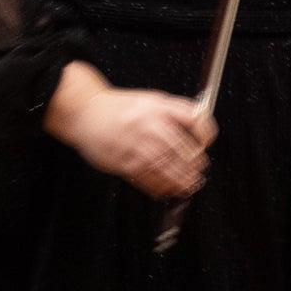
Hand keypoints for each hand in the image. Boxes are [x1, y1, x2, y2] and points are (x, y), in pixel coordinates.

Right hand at [45, 64, 215, 199]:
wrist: (84, 112)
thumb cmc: (118, 107)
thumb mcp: (148, 101)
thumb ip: (171, 113)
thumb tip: (196, 133)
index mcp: (157, 105)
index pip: (192, 116)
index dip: (204, 131)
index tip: (206, 143)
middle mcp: (147, 123)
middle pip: (180, 148)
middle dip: (194, 164)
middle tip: (199, 171)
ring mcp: (135, 143)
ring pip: (165, 166)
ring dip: (180, 179)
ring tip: (188, 185)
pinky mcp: (122, 161)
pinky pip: (146, 177)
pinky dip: (159, 186)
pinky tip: (166, 189)